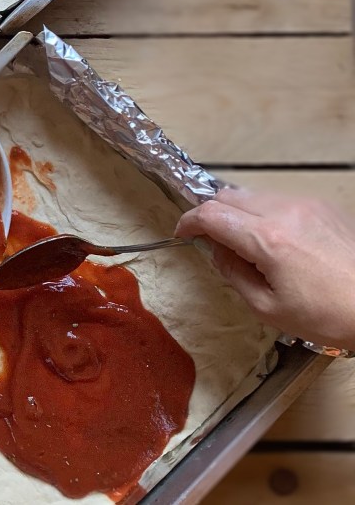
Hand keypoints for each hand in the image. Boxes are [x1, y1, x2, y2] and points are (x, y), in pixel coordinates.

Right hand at [176, 188, 354, 350]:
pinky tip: (277, 241)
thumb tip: (216, 251)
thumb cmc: (328, 316)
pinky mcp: (323, 206)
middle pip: (227, 196)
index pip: (210, 214)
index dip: (188, 222)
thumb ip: (233, 273)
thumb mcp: (268, 308)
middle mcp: (284, 211)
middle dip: (212, 215)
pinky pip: (280, 200)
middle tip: (212, 240)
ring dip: (239, 213)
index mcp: (266, 239)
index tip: (183, 233)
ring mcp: (306, 204)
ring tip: (248, 244)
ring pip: (253, 195)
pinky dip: (265, 214)